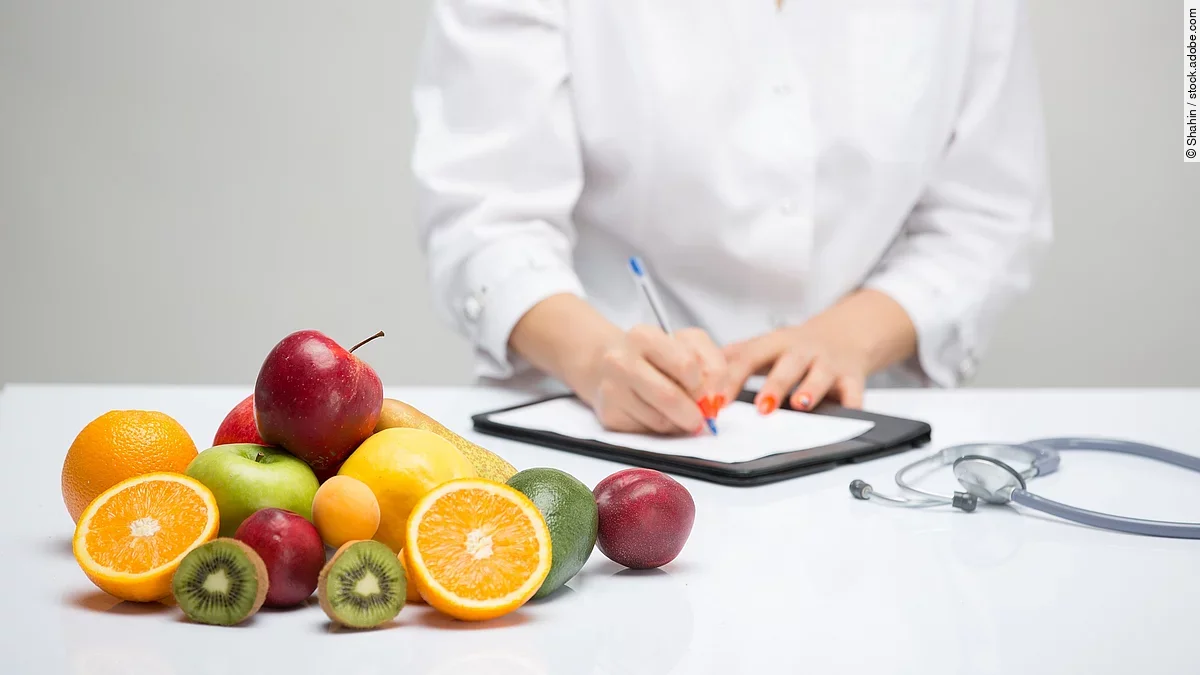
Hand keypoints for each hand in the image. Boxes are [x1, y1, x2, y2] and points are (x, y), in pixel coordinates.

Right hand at [582, 325, 728, 434]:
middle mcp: (621, 361)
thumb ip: (714, 365)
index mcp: (644, 337)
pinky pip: (647, 433)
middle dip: (694, 412)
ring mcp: (611, 390)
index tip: (707, 390)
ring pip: (660, 421)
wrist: (606, 366)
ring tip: (676, 411)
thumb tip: (725, 386)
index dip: (704, 384)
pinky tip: (657, 415)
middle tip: (700, 415)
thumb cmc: (655, 357)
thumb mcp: (689, 347)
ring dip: (678, 422)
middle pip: (670, 397)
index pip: (686, 365)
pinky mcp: (609, 415)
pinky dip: (661, 430)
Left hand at [724, 324, 868, 413]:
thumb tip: (697, 372)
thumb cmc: (797, 348)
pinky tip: (845, 417)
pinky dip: (852, 406)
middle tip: (761, 407)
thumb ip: (735, 358)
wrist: (846, 335)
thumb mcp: (765, 346)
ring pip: (820, 376)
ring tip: (800, 404)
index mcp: (775, 344)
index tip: (716, 401)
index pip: (748, 358)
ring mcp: (828, 364)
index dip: (731, 379)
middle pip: (787, 365)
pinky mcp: (852, 379)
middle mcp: (802, 351)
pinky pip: (854, 394)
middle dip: (775, 385)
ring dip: (811, 390)